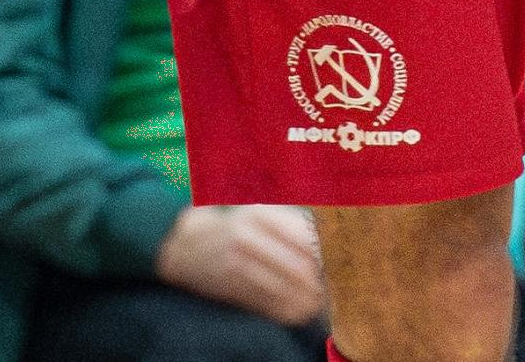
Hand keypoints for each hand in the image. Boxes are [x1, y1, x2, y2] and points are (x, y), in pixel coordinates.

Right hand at [156, 204, 324, 326]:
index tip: (340, 262)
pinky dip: (290, 311)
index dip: (327, 254)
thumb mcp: (259, 214)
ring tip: (320, 301)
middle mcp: (249, 236)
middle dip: (321, 281)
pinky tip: (300, 310)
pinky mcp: (232, 288)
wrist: (184, 244)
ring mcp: (238, 264)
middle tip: (334, 287)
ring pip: (286, 289)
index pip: (305, 237)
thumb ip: (291, 226)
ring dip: (308, 300)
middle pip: (299, 266)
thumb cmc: (233, 226)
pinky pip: (269, 306)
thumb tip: (328, 247)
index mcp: (260, 213)